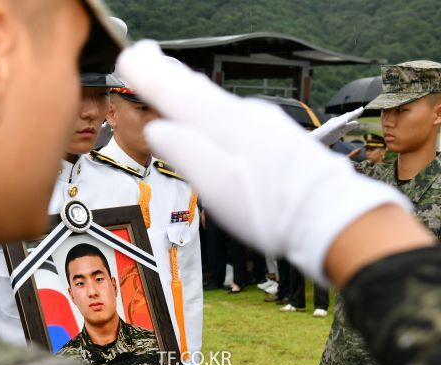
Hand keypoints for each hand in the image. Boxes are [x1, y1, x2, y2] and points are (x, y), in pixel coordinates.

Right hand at [116, 41, 409, 284]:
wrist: (328, 215)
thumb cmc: (272, 208)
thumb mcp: (216, 185)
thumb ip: (183, 152)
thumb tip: (157, 129)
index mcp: (222, 124)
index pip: (175, 91)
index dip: (148, 76)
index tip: (128, 58)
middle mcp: (243, 116)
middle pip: (195, 88)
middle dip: (167, 72)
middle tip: (146, 56)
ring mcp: (262, 124)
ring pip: (214, 99)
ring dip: (189, 87)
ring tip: (173, 77)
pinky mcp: (274, 137)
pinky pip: (233, 112)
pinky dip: (212, 106)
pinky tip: (213, 114)